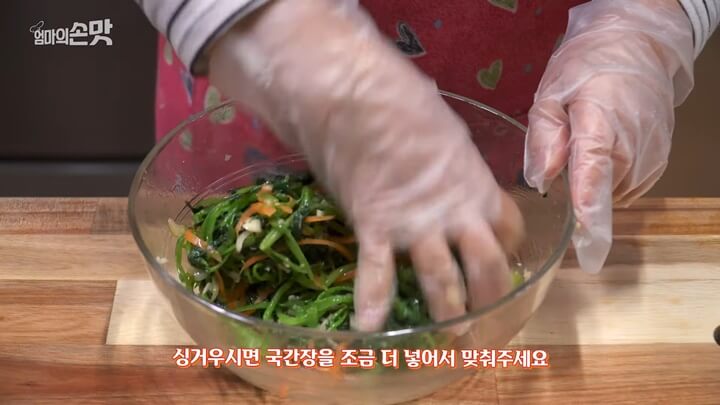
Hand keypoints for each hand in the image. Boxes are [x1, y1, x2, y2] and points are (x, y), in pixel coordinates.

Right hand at [208, 0, 524, 330]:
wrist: (357, 94)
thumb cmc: (403, 102)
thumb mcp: (445, 132)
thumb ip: (451, 165)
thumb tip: (443, 172)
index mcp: (478, 184)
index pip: (508, 228)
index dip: (509, 250)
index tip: (501, 260)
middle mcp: (456, 212)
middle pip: (486, 265)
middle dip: (489, 296)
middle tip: (486, 320)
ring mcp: (417, 224)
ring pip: (441, 280)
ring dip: (447, 311)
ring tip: (450, 337)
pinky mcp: (377, 226)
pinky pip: (377, 272)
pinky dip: (372, 302)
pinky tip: (369, 330)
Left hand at [524, 0, 694, 272]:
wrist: (638, 47)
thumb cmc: (589, 67)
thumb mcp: (551, 93)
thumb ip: (544, 138)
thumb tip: (541, 179)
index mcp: (601, 127)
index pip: (593, 179)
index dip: (587, 215)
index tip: (583, 247)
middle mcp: (632, 148)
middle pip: (599, 195)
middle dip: (576, 194)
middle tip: (563, 159)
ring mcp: (650, 157)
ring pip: (613, 195)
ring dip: (593, 187)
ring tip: (584, 149)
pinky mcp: (657, 162)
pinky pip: (626, 188)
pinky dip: (609, 181)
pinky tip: (600, 156)